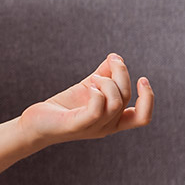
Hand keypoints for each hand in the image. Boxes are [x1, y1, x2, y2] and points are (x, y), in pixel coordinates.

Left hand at [20, 53, 153, 145]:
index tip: (142, 78)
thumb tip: (116, 57)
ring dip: (107, 82)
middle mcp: (106, 126)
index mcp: (113, 120)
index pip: (142, 117)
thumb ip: (104, 74)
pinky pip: (97, 110)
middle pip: (126, 98)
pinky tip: (89, 86)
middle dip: (122, 74)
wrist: (36, 122)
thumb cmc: (64, 107)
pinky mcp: (77, 124)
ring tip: (94, 78)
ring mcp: (93, 127)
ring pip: (116, 102)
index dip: (148, 98)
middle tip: (111, 61)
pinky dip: (97, 93)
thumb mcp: (88, 87)